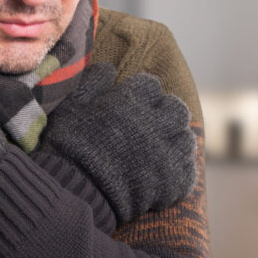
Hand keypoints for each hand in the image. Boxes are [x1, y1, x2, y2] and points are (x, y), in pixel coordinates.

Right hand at [37, 63, 196, 224]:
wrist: (75, 189)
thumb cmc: (69, 145)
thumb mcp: (70, 106)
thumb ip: (92, 82)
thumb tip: (109, 68)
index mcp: (131, 101)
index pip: (150, 85)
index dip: (141, 93)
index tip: (132, 103)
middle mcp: (154, 123)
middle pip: (176, 109)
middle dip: (166, 113)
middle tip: (151, 125)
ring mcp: (166, 154)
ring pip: (186, 139)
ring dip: (175, 141)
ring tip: (159, 150)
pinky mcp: (171, 182)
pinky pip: (188, 171)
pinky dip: (179, 171)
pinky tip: (164, 174)